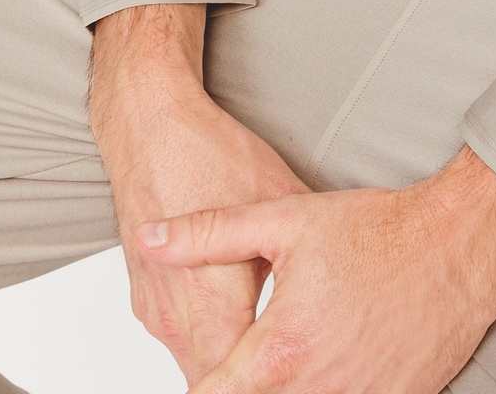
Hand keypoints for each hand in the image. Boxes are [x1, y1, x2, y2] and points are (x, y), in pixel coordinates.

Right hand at [89, 4, 309, 385]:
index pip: (245, 378)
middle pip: (221, 379)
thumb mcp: (279, 201)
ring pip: (197, 365)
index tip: (310, 372)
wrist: (149, 126)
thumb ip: (307, 258)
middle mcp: (179, 320)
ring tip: (273, 349)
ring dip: (230, 361)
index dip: (281, 378)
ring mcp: (157, 313)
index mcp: (215, 305)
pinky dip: (208, 342)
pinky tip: (236, 323)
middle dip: (256, 376)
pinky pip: (180, 342)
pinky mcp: (145, 301)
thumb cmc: (211, 156)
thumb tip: (349, 278)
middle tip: (300, 363)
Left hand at [136, 144, 495, 392]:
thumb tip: (154, 238)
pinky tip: (331, 363)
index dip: (201, 384)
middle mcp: (316, 389)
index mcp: (279, 350)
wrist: (457, 243)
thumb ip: (209, 234)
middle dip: (242, 385)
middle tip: (249, 354)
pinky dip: (330, 392)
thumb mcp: (286, 219)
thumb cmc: (377, 229)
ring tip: (292, 353)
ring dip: (287, 389)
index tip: (205, 366)